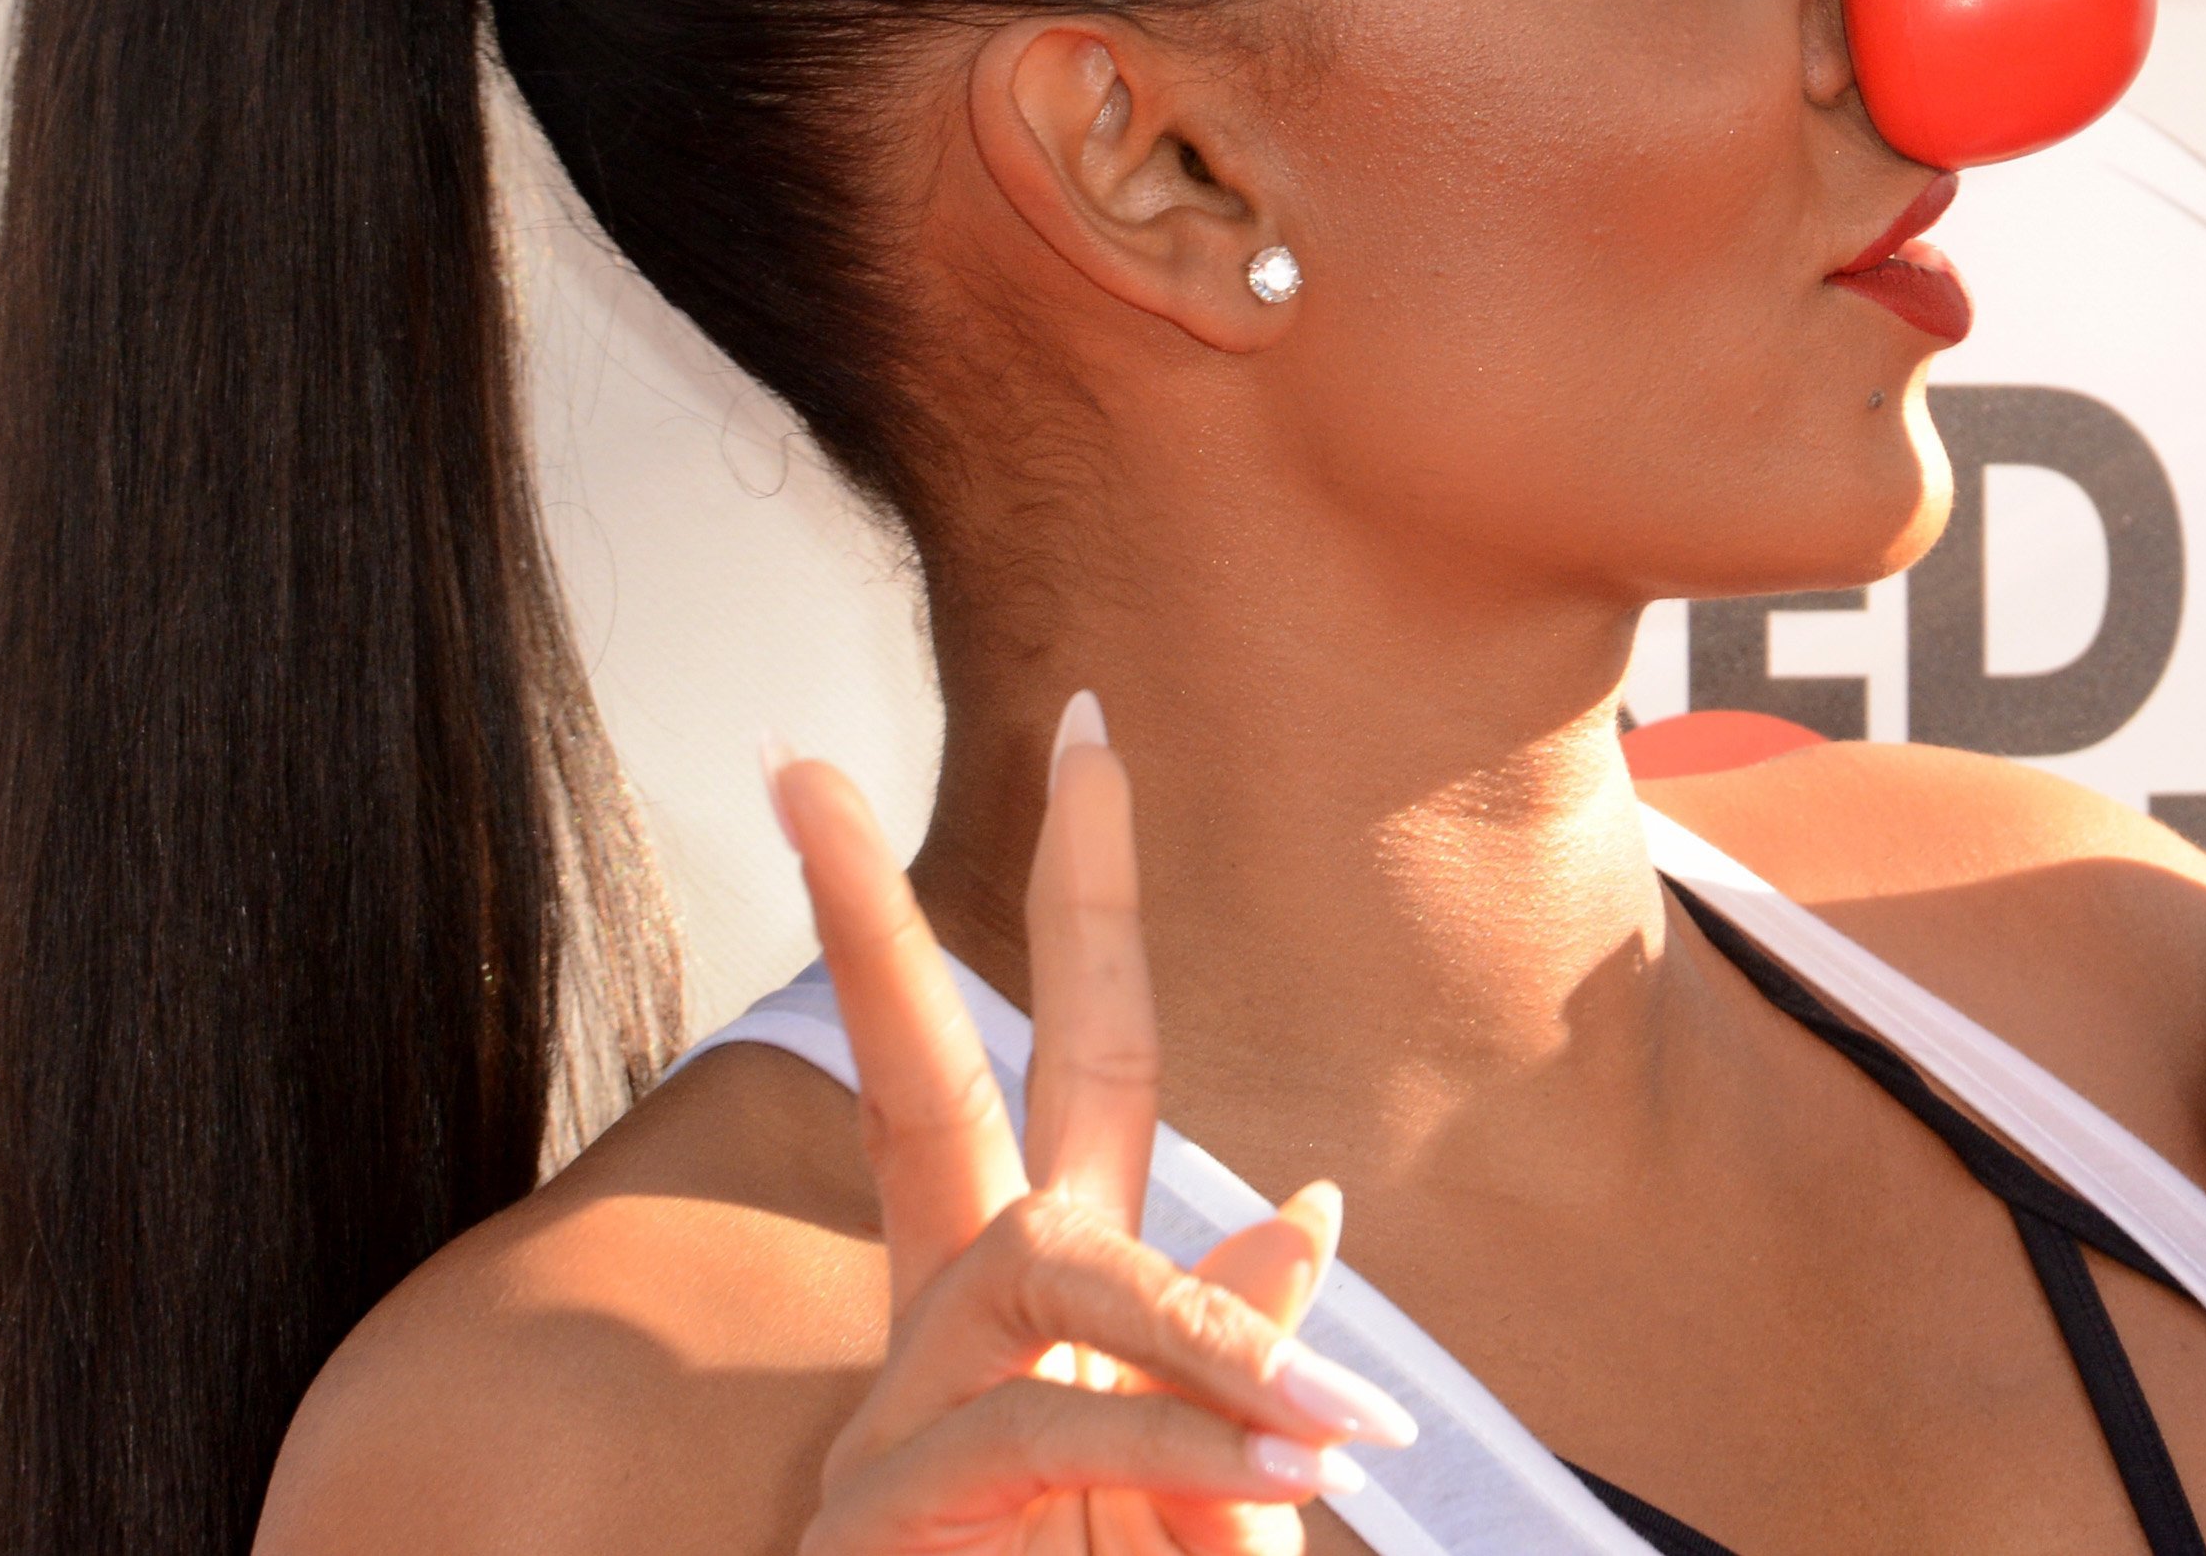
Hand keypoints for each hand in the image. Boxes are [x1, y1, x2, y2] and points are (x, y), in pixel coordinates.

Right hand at [768, 702, 1416, 1553]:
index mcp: (1022, 1319)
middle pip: (939, 1081)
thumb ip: (1239, 1370)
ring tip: (1330, 1458)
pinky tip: (1286, 1469)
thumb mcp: (1207, 1512)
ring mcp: (888, 1432)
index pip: (1038, 1074)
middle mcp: (940, 1343)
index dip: (1069, 908)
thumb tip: (1312, 1204)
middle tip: (943, 735)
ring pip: (1052, 1283)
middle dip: (932, 916)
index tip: (1086, 728)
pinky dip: (1180, 1443)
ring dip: (1199, 1354)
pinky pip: (1044, 1434)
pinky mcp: (874, 1523)